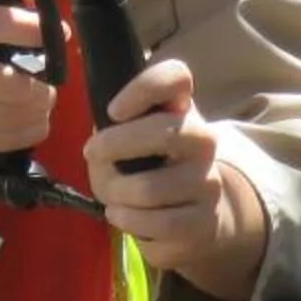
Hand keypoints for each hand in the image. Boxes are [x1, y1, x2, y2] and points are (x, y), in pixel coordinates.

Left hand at [85, 57, 267, 300]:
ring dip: (115, 193)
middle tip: (91, 153)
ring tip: (110, 193)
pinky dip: (126, 220)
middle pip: (163, 132)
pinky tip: (120, 214)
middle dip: (114, 145)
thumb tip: (98, 148)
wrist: (190, 215)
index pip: (177, 77)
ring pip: (149, 188)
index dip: (144, 87)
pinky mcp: (204, 221)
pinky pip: (156, 223)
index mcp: (181, 108)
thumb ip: (113, 132)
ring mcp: (208, 182)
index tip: (113, 110)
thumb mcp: (130, 140)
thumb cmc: (147, 167)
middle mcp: (203, 140)